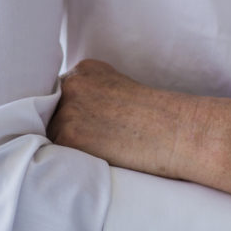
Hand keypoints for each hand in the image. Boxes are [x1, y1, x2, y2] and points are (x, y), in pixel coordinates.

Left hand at [48, 58, 230, 208]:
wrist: (178, 130)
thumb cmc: (159, 118)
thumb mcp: (122, 91)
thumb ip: (94, 96)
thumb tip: (75, 118)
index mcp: (85, 69)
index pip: (61, 94)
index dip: (72, 114)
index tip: (90, 127)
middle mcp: (72, 84)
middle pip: (51, 112)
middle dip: (67, 127)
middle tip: (94, 142)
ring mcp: (68, 109)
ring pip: (52, 133)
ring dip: (67, 145)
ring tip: (100, 152)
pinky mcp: (69, 136)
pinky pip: (56, 153)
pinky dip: (71, 161)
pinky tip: (94, 161)